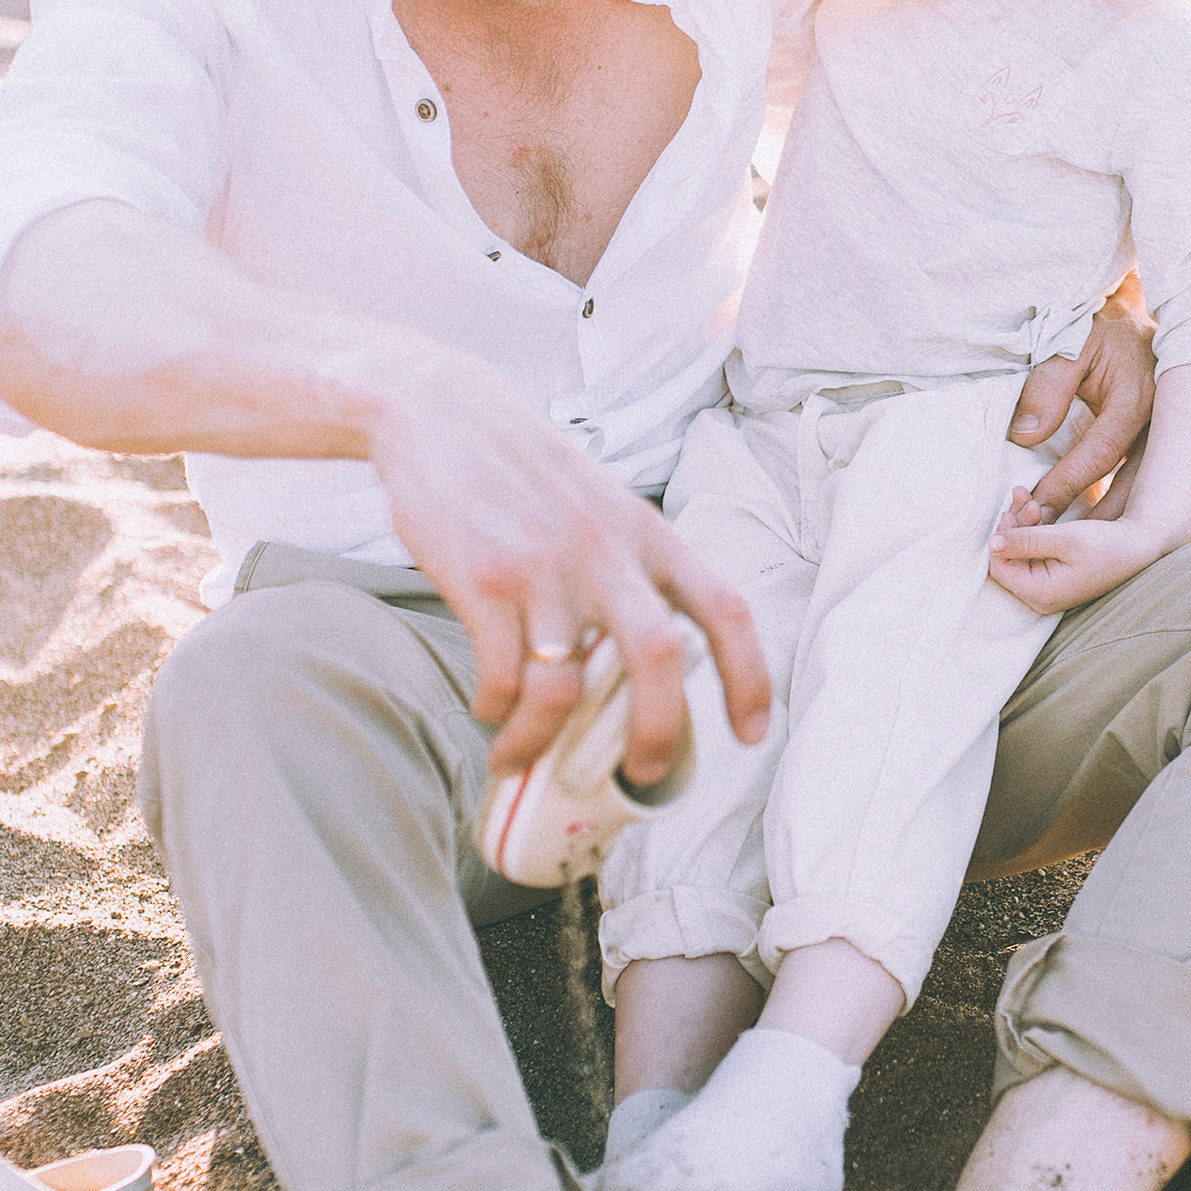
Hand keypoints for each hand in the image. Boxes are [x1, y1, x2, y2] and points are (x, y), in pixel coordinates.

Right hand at [366, 353, 770, 781]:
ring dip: (543, 741)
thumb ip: (632, 567)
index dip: (750, 677)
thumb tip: (651, 657)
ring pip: (562, 687)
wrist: (440, 414)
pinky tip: (490, 712)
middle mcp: (605, 553)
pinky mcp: (482, 580)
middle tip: (640, 775)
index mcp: (647, 534)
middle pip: (660, 657)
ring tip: (520, 761)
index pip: (725, 607)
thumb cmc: (525, 472)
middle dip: (658, 734)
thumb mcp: (602, 505)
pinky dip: (497, 711)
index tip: (749, 733)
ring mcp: (543, 568)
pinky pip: (501, 675)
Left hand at [987, 490, 1170, 618]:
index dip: (1003, 535)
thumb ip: (1026, 540)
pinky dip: (1031, 531)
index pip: (1000, 566)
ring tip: (1028, 498)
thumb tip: (992, 543)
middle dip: (1012, 525)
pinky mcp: (1053, 578)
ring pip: (1018, 553)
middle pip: (1008, 559)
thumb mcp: (1065, 538)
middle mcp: (1040, 598)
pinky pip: (1031, 554)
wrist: (1140, 548)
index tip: (1016, 508)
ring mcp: (1046, 590)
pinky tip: (1035, 509)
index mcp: (1041, 594)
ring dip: (1020, 524)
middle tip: (1024, 497)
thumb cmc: (1107, 544)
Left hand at [1006, 288, 1153, 521]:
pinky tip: (1092, 527)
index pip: (1100, 452)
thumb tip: (1026, 436)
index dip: (1066, 482)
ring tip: (1070, 545)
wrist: (1127, 312)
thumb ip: (1047, 387)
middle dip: (1092, 519)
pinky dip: (1114, 505)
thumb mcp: (1068, 344)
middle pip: (1130, 486)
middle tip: (1052, 540)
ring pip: (1138, 490)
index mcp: (1137, 398)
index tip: (1036, 507)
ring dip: (1106, 519)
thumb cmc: (1094, 323)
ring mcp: (1159, 434)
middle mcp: (1156, 423)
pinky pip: (1135, 481)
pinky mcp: (1151, 441)